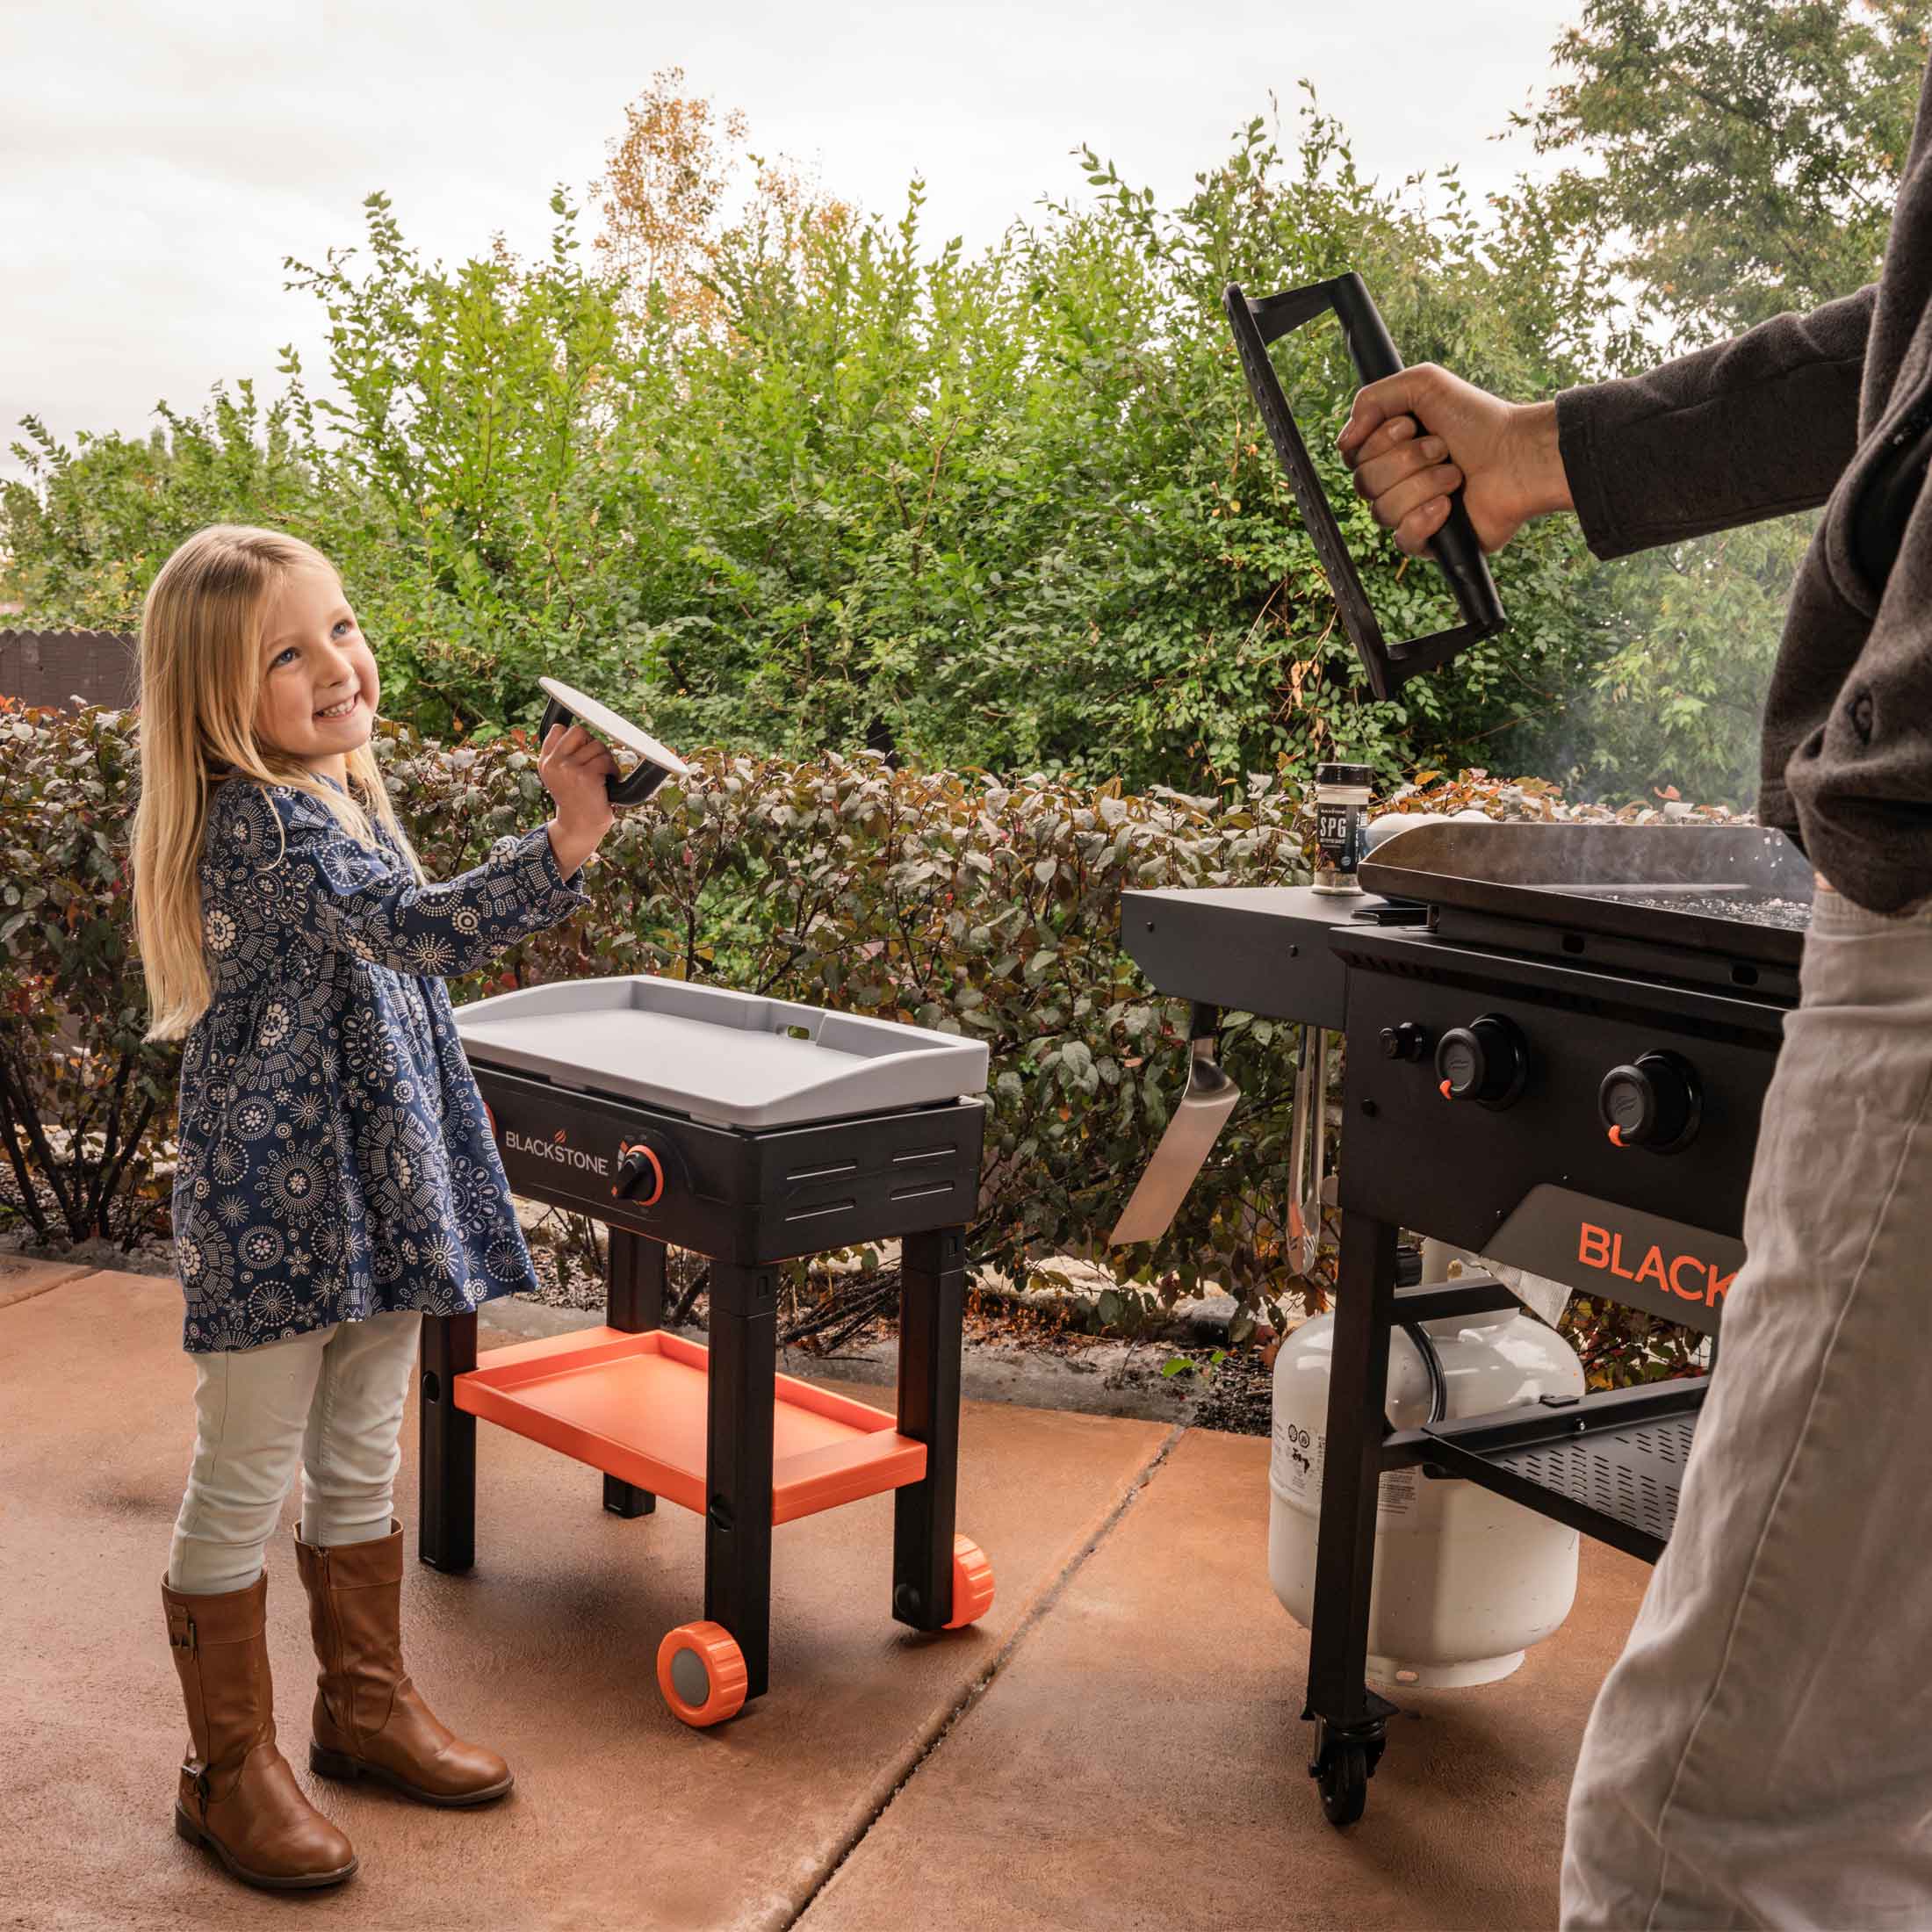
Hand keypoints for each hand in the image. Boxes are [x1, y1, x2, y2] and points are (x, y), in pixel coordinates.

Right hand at [538, 721, 617, 877]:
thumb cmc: (576, 800)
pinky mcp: (585, 776)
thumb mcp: (559, 776)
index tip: (583, 752)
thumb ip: (562, 755)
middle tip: (596, 762)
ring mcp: (568, 768)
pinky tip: (610, 780)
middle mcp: (553, 763)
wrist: (579, 827)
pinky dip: (613, 770)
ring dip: (606, 759)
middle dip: (592, 744)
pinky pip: (606, 760)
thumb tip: (580, 731)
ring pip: (597, 745)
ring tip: (604, 774)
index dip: (576, 738)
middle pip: (579, 731)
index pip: (558, 729)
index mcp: (545, 761)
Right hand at [1336, 368, 1572, 556]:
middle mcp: (1397, 482)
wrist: (1517, 455)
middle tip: (1442, 448)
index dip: (1376, 442)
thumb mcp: (1422, 383)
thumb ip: (1372, 398)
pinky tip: (1449, 505)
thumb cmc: (1477, 419)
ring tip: (1455, 474)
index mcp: (1391, 450)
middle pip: (1364, 483)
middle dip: (1406, 460)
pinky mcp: (1430, 542)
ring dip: (1423, 484)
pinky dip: (1426, 518)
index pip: (1353, 457)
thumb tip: (1344, 441)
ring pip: (1382, 511)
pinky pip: (1403, 539)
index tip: (1409, 425)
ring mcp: (1411, 513)